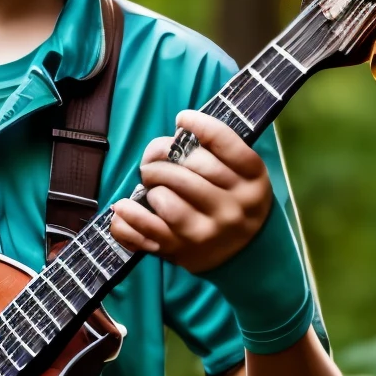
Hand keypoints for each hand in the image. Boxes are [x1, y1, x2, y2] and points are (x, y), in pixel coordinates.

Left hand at [110, 109, 271, 273]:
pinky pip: (149, 227)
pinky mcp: (184, 249)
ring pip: (166, 196)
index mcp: (252, 180)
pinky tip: (123, 206)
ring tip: (152, 185)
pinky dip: (130, 214)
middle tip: (154, 157)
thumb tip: (176, 134)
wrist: (248, 256)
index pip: (224, 142)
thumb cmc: (236, 202)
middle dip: (162, 153)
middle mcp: (234, 206)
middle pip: (189, 165)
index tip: (182, 118)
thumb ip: (219, 152)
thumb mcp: (244, 175)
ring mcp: (209, 230)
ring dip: (152, 184)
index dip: (199, 124)